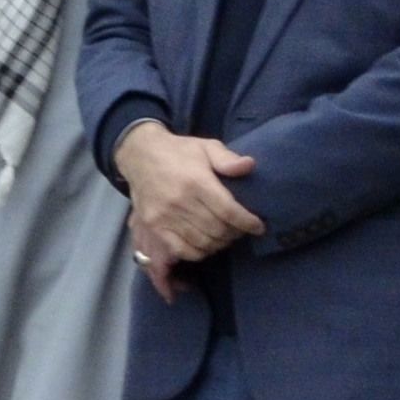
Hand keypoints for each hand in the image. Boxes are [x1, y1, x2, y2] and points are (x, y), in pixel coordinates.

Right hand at [112, 124, 263, 300]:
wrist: (140, 155)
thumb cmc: (179, 151)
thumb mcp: (206, 147)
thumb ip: (228, 159)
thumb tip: (249, 165)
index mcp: (196, 181)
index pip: (228, 210)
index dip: (247, 222)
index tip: (258, 226)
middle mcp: (180, 201)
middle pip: (217, 229)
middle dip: (235, 233)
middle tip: (241, 229)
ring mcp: (164, 217)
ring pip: (202, 243)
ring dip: (220, 243)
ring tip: (226, 236)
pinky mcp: (154, 226)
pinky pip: (182, 250)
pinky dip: (199, 252)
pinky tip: (207, 244)